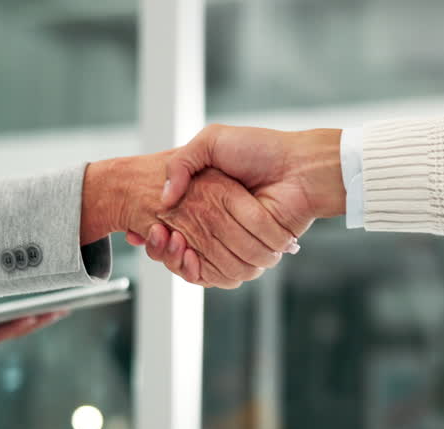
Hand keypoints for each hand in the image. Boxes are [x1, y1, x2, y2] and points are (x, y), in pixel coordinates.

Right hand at [81, 154, 296, 288]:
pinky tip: (188, 255)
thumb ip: (182, 162)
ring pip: (195, 262)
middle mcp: (218, 220)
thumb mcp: (212, 141)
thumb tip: (164, 198)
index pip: (171, 221)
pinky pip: (218, 273)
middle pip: (178, 246)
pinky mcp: (248, 254)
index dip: (155, 229)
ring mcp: (233, 239)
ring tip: (172, 242)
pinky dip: (200, 269)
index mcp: (207, 197)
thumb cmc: (260, 149)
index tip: (144, 226)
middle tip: (154, 234)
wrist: (299, 168)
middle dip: (161, 246)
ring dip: (176, 258)